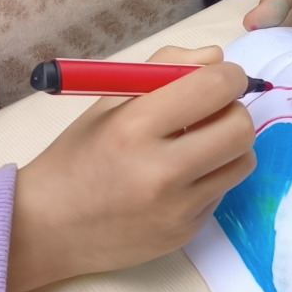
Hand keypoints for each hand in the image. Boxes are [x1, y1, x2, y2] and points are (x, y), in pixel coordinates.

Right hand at [5, 45, 255, 291]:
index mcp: (135, 126)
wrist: (49, 228)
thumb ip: (164, 68)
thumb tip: (216, 58)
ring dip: (229, 145)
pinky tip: (178, 178)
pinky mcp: (185, 233)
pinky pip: (222, 192)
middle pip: (240, 127)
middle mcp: (160, 170)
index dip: (230, 76)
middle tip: (213, 111)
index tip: (224, 77)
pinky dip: (210, 177)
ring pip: (243, 161)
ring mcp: (176, 208)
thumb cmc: (78, 156)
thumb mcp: (108, 100)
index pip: (214, 88)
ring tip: (197, 144)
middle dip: (233, 110)